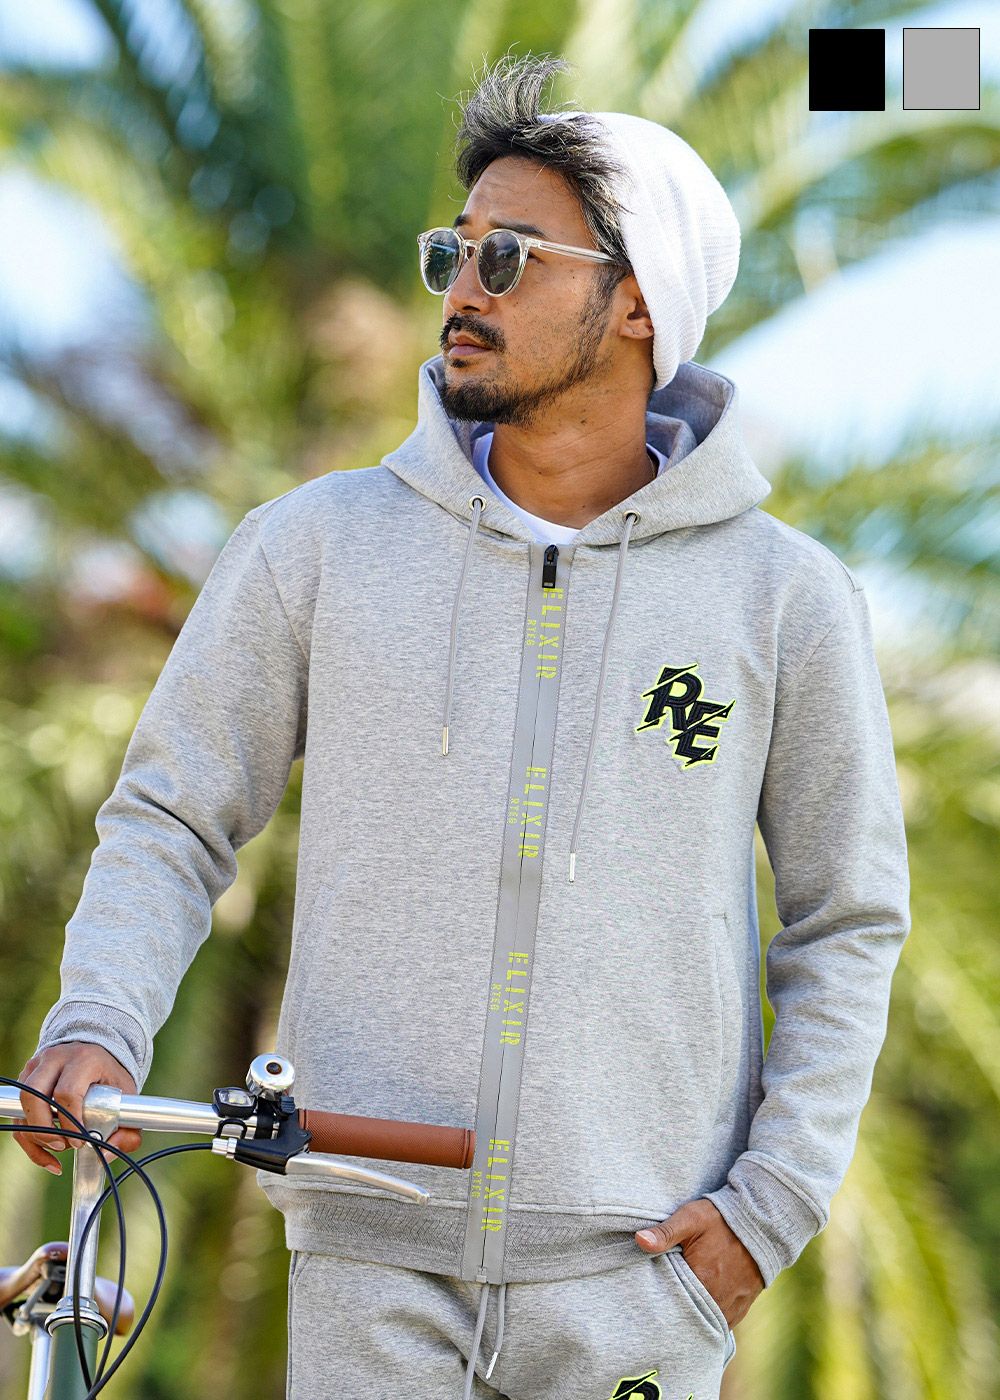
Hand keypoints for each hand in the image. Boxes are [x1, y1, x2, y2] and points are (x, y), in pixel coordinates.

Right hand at [13, 1044, 142, 1174]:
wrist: (97, 1050)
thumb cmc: (111, 1077)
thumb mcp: (128, 1097)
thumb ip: (128, 1130)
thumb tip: (105, 1154)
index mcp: (84, 1058)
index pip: (67, 1093)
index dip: (70, 1123)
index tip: (81, 1141)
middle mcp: (56, 1058)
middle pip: (34, 1096)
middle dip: (44, 1129)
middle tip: (62, 1146)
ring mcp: (37, 1065)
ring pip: (22, 1103)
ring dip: (34, 1133)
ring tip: (56, 1148)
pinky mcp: (26, 1076)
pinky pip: (17, 1110)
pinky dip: (28, 1135)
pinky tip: (45, 1153)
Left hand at [635, 1197, 764, 1330]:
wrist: (760, 1222)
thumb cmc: (721, 1219)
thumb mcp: (690, 1218)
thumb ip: (665, 1232)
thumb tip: (639, 1240)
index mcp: (702, 1279)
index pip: (672, 1301)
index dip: (660, 1298)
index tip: (651, 1293)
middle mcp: (718, 1299)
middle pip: (689, 1314)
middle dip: (676, 1309)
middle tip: (663, 1301)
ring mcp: (732, 1306)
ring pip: (706, 1322)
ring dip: (694, 1315)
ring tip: (681, 1305)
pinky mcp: (742, 1308)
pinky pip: (722, 1324)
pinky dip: (710, 1319)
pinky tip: (699, 1310)